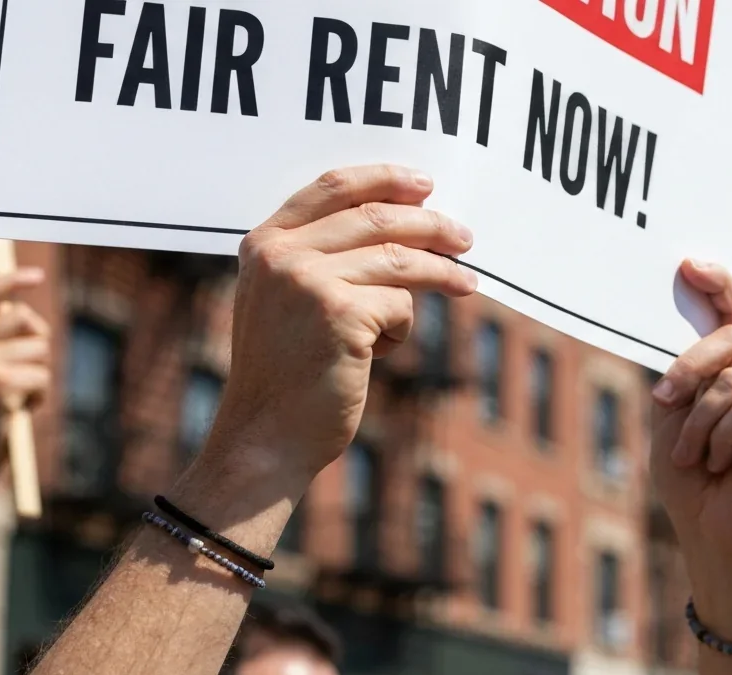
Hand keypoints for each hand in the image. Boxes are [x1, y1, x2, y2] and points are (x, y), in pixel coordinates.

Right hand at [0, 268, 51, 471]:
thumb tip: (30, 318)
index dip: (10, 279)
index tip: (38, 275)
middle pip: (25, 317)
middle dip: (40, 340)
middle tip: (33, 366)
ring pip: (41, 349)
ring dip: (42, 373)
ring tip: (23, 395)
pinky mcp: (0, 382)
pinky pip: (44, 376)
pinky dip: (42, 395)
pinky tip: (23, 410)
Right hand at [200, 165, 476, 490]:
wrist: (266, 438)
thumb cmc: (286, 377)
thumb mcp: (288, 304)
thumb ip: (323, 261)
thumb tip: (405, 230)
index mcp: (263, 244)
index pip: (331, 187)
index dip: (383, 178)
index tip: (423, 184)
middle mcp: (281, 255)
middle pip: (375, 216)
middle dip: (430, 224)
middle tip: (464, 237)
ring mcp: (308, 281)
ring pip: (398, 258)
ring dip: (441, 271)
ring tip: (467, 283)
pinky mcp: (340, 313)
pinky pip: (400, 304)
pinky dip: (401, 328)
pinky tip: (380, 351)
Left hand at [649, 261, 731, 629]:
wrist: (712, 534)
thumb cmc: (693, 481)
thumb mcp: (674, 416)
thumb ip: (682, 375)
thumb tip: (682, 332)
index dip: (721, 285)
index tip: (691, 264)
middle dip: (689, 366)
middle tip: (664, 399)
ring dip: (698, 423)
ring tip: (698, 458)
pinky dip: (719, 438)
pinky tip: (722, 464)